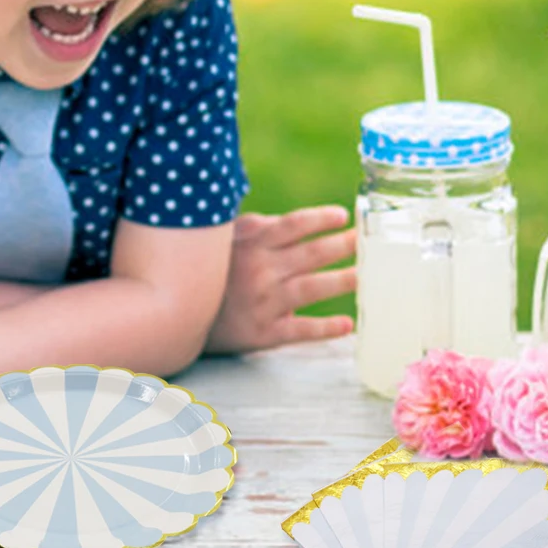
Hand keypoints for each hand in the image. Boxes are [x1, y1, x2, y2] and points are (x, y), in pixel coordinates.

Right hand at [203, 205, 355, 354]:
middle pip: (313, 254)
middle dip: (345, 245)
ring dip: (345, 280)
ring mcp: (264, 301)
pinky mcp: (265, 332)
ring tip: (367, 276)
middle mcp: (260, 269)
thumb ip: (258, 228)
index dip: (320, 219)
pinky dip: (327, 328)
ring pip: (314, 288)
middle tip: (368, 241)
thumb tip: (299, 221)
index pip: (293, 225)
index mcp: (251, 243)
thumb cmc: (211, 273)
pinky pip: (302, 329)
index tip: (343, 215)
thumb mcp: (225, 241)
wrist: (179, 315)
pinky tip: (348, 324)